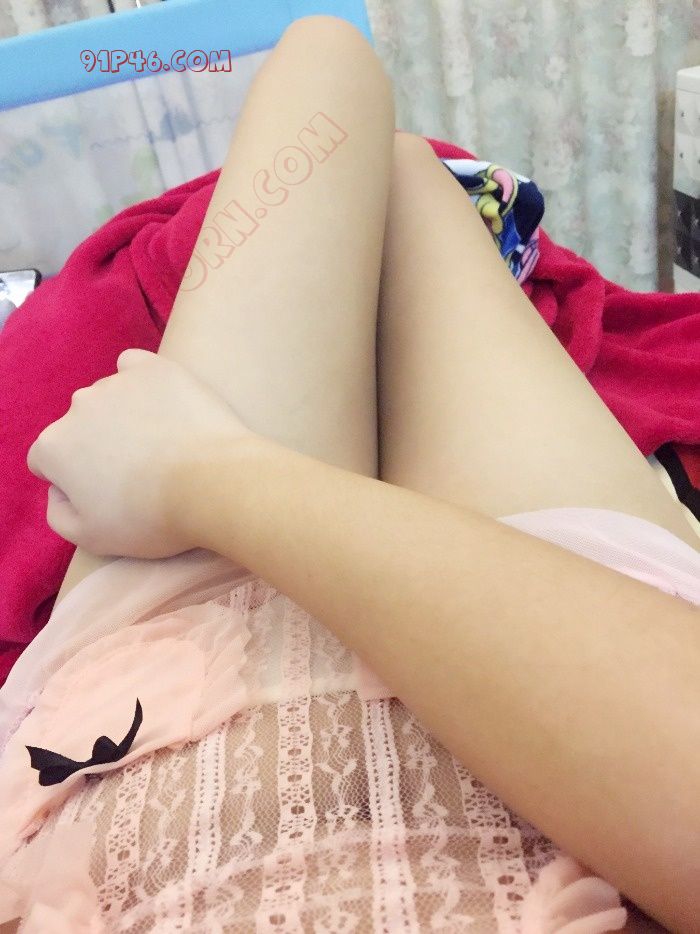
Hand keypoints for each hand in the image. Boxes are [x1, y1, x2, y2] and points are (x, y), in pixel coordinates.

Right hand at [27, 349, 251, 557]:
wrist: (214, 485)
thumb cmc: (154, 518)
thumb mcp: (91, 539)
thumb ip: (58, 513)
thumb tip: (59, 490)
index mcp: (55, 447)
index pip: (49, 461)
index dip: (75, 481)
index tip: (106, 492)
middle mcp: (77, 408)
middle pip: (80, 428)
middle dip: (99, 446)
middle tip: (140, 472)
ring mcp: (115, 383)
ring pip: (109, 400)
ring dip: (125, 416)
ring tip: (163, 444)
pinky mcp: (153, 368)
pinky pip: (135, 367)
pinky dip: (143, 382)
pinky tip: (162, 404)